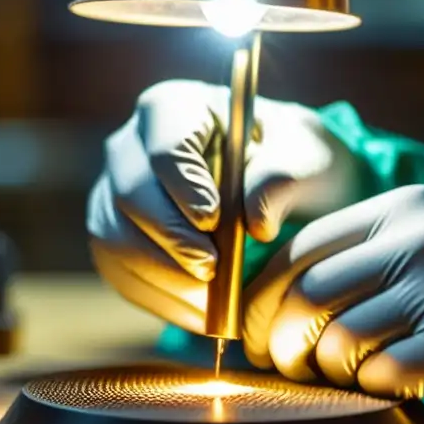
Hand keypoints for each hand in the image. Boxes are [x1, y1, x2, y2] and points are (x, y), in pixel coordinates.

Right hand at [86, 79, 361, 330]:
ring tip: (214, 300)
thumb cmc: (294, 163)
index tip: (214, 219)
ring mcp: (116, 194)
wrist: (287, 194)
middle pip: (130, 191)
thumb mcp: (308, 158)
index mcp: (178, 108)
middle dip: (171, 237)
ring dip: (164, 275)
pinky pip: (121, 274)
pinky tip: (203, 315)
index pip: (164, 141)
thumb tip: (255, 222)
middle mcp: (133, 147)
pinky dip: (160, 299)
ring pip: (115, 237)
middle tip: (213, 269)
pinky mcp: (117, 239)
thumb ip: (285, 177)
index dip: (183, 183)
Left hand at [241, 184, 423, 423]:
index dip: (268, 292)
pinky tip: (391, 382)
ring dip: (325, 369)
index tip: (261, 323)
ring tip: (341, 373)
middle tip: (280, 361)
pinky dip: (370, 388)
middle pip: (306, 295)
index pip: (304, 247)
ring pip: (335, 341)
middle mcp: (418, 242)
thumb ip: (381, 245)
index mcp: (410, 207)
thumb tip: (299, 287)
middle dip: (278, 338)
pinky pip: (377, 378)